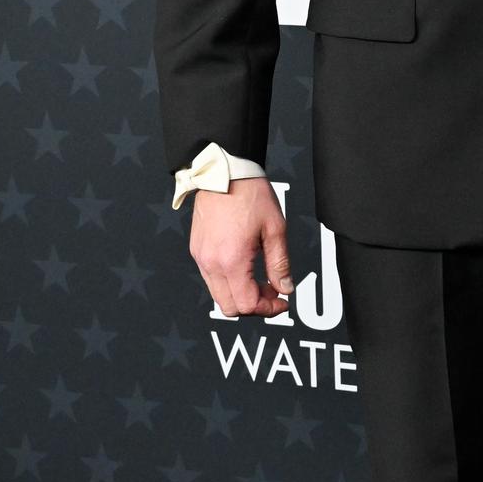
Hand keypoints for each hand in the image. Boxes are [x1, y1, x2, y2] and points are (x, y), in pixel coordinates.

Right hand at [189, 176, 293, 318]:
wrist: (224, 172)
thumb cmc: (249, 194)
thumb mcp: (275, 229)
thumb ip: (280, 264)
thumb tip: (285, 288)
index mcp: (232, 260)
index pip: (247, 305)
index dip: (268, 309)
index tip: (282, 302)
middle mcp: (211, 263)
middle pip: (230, 307)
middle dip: (254, 306)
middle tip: (272, 292)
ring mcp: (200, 257)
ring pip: (218, 296)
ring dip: (240, 295)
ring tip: (260, 279)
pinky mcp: (196, 250)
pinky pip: (211, 278)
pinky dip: (228, 282)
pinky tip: (244, 267)